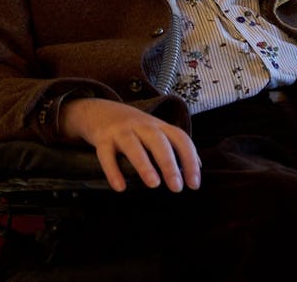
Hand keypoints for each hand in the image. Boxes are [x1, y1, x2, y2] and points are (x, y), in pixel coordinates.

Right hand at [58, 97, 200, 192]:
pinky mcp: (102, 138)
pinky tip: (120, 187)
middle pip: (158, 141)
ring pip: (133, 146)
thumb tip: (198, 166)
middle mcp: (141, 126)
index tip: (194, 184)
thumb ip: (174, 145)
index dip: (190, 160)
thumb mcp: (154, 130)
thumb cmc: (131, 126)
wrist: (98, 111)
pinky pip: (106, 155)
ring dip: (144, 164)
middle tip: (177, 187)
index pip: (180, 139)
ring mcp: (121, 131)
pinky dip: (113, 171)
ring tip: (153, 183)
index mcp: (158, 126)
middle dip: (169, 164)